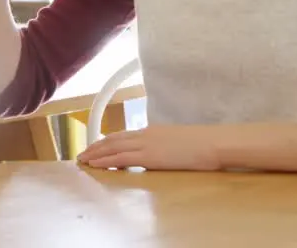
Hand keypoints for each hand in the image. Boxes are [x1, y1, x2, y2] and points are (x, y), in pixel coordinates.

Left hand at [77, 124, 224, 171]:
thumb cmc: (204, 144)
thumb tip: (161, 154)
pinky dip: (105, 160)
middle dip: (95, 147)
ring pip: (113, 147)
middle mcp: (145, 135)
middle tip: (82, 154)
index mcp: (153, 131)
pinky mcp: (149, 156)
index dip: (107, 141)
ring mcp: (146, 144)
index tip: (96, 147)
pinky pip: (121, 158)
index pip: (123, 135)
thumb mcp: (179, 142)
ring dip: (95, 154)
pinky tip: (95, 164)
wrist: (214, 142)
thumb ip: (165, 146)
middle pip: (113, 139)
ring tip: (83, 160)